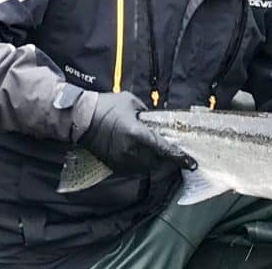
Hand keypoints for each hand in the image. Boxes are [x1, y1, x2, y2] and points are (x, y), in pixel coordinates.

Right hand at [79, 91, 196, 173]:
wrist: (80, 119)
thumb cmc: (106, 106)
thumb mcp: (131, 102)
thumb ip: (147, 113)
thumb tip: (156, 121)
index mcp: (137, 134)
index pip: (164, 149)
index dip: (179, 157)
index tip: (191, 163)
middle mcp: (130, 151)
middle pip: (157, 163)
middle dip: (167, 160)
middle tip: (174, 154)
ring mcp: (121, 160)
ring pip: (146, 168)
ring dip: (155, 163)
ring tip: (158, 154)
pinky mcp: (114, 165)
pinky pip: (134, 170)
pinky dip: (142, 164)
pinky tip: (142, 155)